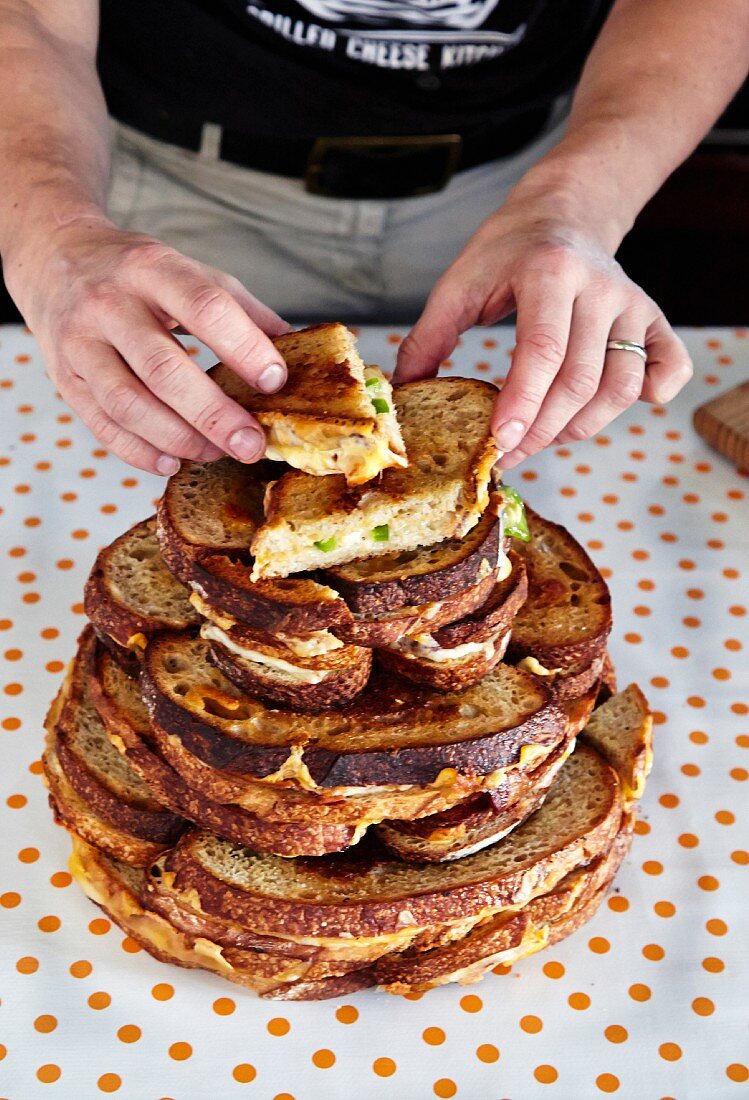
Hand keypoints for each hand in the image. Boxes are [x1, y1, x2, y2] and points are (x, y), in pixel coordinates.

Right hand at [6, 216, 291, 473]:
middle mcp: (110, 304)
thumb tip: (297, 347)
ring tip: (216, 453)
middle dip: (214, 414)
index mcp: (153, 268)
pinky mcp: (64, 377)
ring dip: (178, 438)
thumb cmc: (137, 272)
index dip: (243, 346)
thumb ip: (242, 309)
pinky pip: (102, 424)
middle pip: (164, 368)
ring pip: (128, 404)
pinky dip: (139, 451)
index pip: (204, 306)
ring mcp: (81, 343)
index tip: (276, 381)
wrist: (55, 256)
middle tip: (251, 443)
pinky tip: (173, 460)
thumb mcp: (188, 270)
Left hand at [394, 197, 692, 467]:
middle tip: (507, 454)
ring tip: (542, 436)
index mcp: (549, 271)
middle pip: (580, 380)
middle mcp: (600, 287)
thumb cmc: (507, 250)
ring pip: (620, 386)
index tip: (498, 442)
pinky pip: (668, 366)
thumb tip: (405, 390)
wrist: (563, 212)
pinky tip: (609, 408)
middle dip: (541, 429)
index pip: (542, 350)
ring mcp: (632, 304)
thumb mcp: (460, 280)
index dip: (522, 403)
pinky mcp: (652, 318)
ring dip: (580, 426)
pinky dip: (653, 395)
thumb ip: (430, 335)